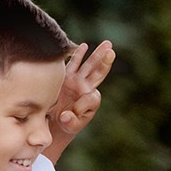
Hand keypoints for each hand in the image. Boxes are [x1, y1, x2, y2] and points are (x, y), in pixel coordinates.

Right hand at [46, 40, 114, 159]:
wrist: (58, 120)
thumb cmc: (67, 123)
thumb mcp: (70, 125)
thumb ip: (70, 122)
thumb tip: (65, 117)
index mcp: (91, 100)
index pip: (91, 97)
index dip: (81, 107)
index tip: (67, 116)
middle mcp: (86, 88)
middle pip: (98, 73)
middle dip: (105, 62)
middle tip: (112, 51)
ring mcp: (77, 81)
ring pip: (89, 66)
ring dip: (98, 54)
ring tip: (108, 44)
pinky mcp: (66, 77)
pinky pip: (73, 64)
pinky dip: (78, 55)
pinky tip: (84, 45)